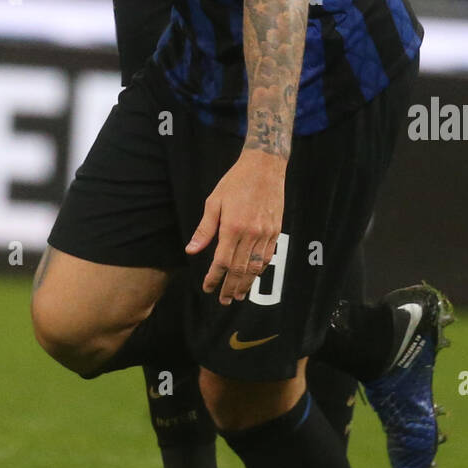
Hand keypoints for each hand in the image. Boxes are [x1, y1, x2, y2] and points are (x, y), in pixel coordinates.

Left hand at [186, 151, 284, 304]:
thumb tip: (192, 250)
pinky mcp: (276, 230)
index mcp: (232, 227)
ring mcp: (265, 233)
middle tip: (223, 300)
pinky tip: (253, 276)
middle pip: (240, 269)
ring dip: (246, 284)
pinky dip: (259, 269)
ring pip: (255, 267)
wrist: (264, 167)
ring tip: (237, 295)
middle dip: (230, 287)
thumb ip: (204, 228)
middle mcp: (251, 233)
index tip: (208, 287)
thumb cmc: (235, 182)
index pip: (222, 261)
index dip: (214, 278)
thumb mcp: (214, 201)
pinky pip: (268, 256)